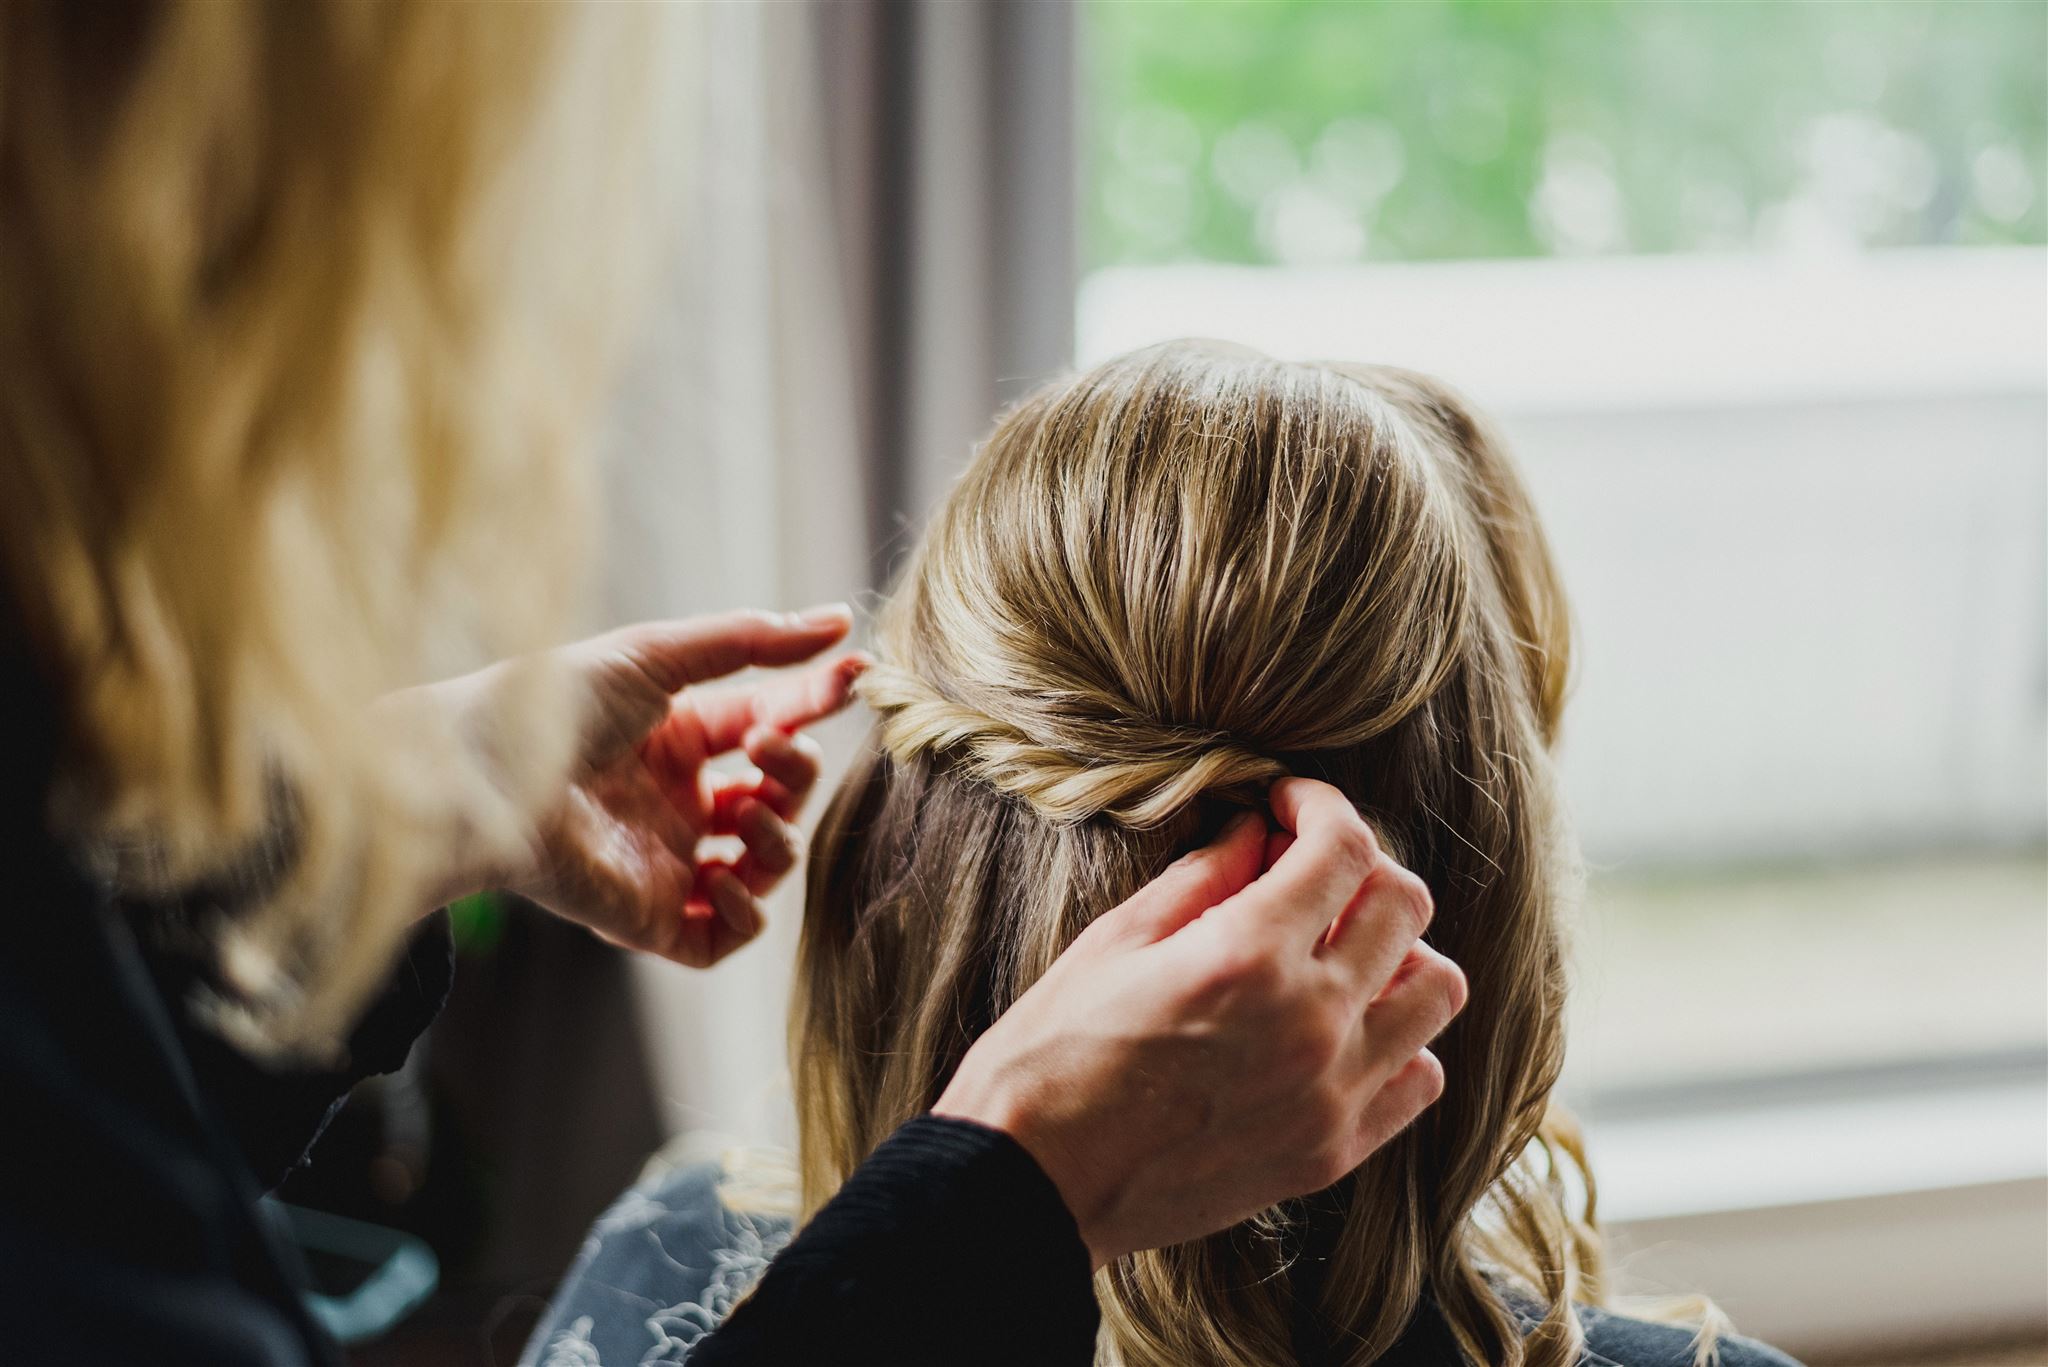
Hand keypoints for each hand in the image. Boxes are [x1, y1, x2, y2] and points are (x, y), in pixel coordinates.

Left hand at [434, 607, 865, 965]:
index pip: (772, 722)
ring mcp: (667, 862)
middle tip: (771, 747)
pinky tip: (723, 876)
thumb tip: (839, 620)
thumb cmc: (555, 704)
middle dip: (797, 772)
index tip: (858, 675)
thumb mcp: (662, 654)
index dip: (815, 703)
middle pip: (780, 797)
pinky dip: (743, 913)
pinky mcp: (648, 919)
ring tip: (747, 813)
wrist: (483, 776)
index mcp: (678, 738)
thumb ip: (752, 639)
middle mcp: (678, 802)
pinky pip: (723, 938)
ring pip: (765, 867)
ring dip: (779, 840)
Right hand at [933, 778, 1466, 1266]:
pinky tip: (1341, 1031)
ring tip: (1336, 955)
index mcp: (1248, 954)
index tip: (1289, 806)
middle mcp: (1310, 1021)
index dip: (1320, 804)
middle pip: (1406, 905)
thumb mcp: (1117, 941)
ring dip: (1397, 953)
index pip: (1343, 846)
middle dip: (1361, 867)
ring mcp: (1331, 1094)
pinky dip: (1400, 1042)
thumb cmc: (1053, 1055)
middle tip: (1308, 874)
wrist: (1031, 1184)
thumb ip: (1204, 877)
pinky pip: (1420, 1078)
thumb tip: (1257, 832)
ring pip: (1437, 989)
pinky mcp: (1332, 1153)